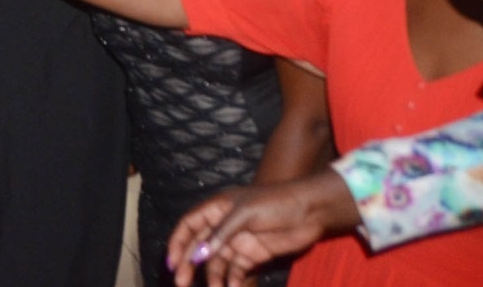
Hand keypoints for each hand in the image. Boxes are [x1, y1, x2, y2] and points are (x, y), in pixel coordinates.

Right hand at [167, 173, 355, 286]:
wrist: (310, 211)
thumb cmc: (275, 203)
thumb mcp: (244, 214)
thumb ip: (220, 234)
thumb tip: (198, 255)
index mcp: (216, 208)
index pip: (189, 225)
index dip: (178, 242)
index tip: (172, 262)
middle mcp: (223, 225)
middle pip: (199, 246)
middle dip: (189, 265)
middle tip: (182, 282)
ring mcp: (237, 241)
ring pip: (217, 262)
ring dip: (212, 276)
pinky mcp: (253, 254)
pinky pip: (237, 270)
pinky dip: (232, 280)